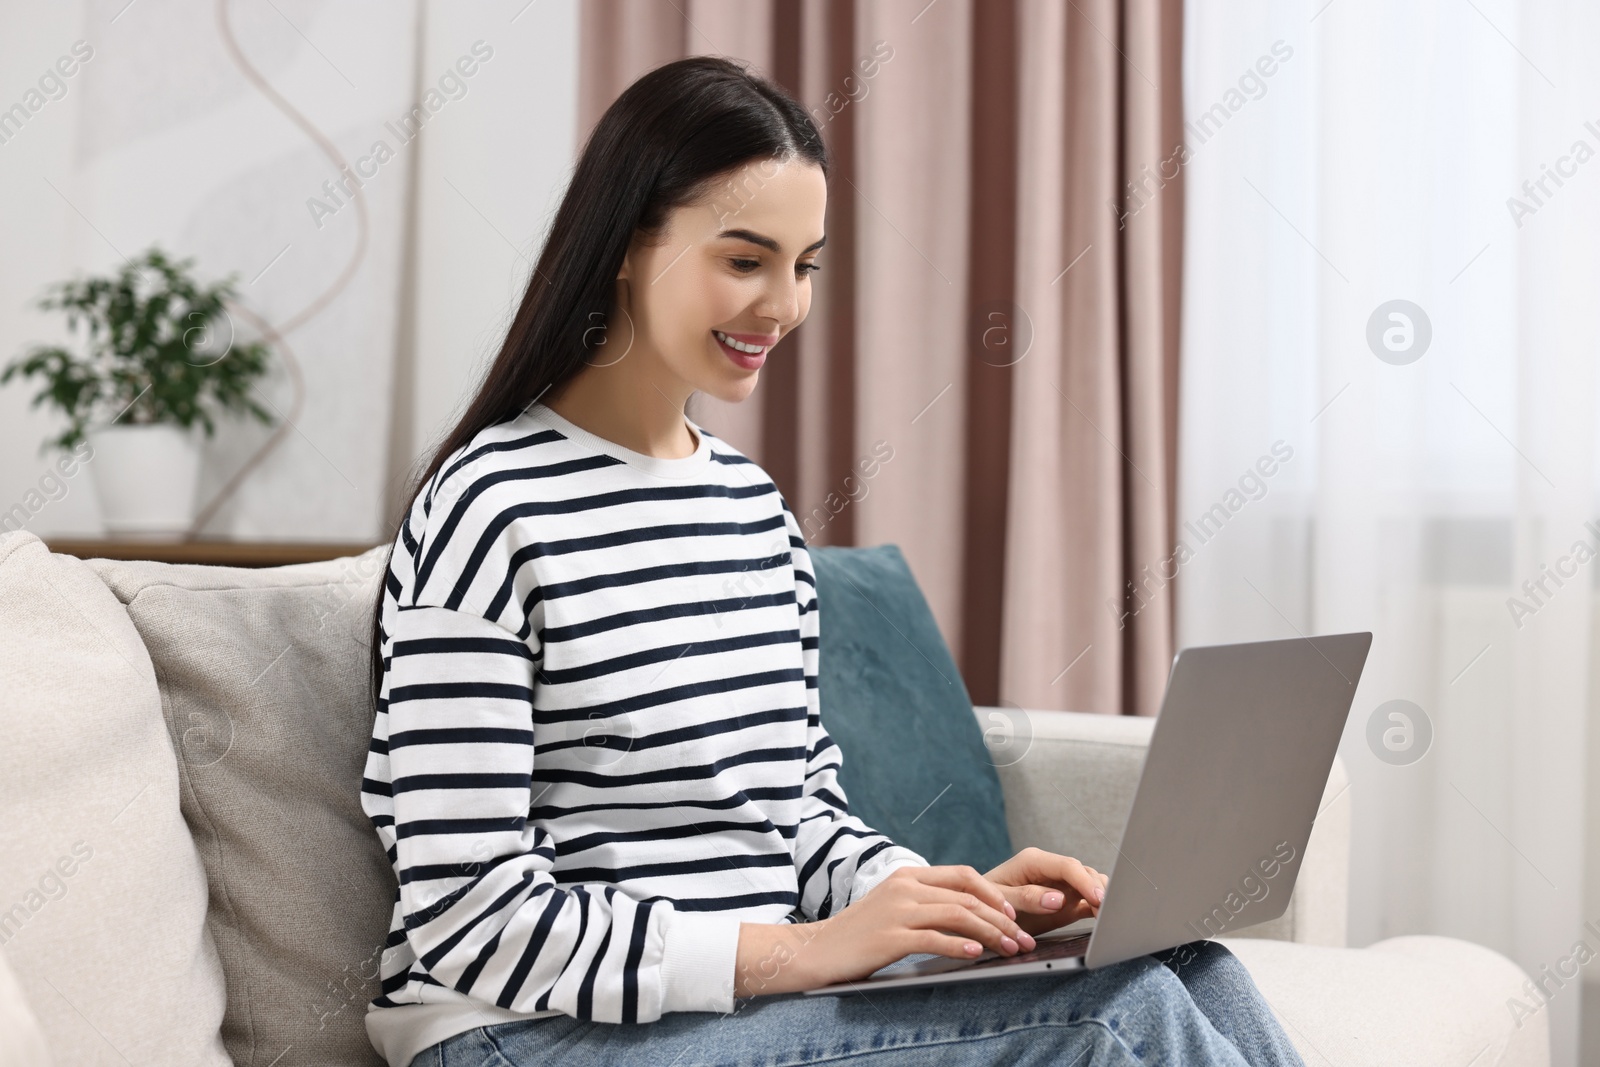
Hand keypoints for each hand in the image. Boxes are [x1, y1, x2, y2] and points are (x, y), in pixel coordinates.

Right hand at [733, 864, 1037, 996]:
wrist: (817, 950)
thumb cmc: (860, 935)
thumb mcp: (895, 908)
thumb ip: (927, 903)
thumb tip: (970, 916)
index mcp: (908, 875)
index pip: (964, 875)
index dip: (995, 894)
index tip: (1015, 915)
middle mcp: (905, 886)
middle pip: (967, 895)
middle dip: (1003, 918)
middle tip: (1025, 940)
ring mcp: (896, 909)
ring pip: (957, 915)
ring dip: (990, 934)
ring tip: (1011, 950)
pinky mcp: (890, 935)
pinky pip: (933, 937)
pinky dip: (958, 945)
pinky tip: (975, 955)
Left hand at [983, 846, 1107, 937]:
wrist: (979, 912)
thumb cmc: (984, 902)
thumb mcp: (999, 900)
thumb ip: (1026, 897)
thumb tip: (1058, 899)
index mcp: (1033, 861)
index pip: (1067, 866)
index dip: (1086, 881)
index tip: (1099, 899)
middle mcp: (1049, 869)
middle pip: (1083, 873)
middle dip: (1099, 890)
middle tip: (1108, 912)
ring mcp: (1059, 884)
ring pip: (1089, 884)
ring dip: (1101, 898)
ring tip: (1108, 917)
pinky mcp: (1065, 901)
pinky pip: (1087, 901)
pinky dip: (1097, 908)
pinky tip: (1104, 920)